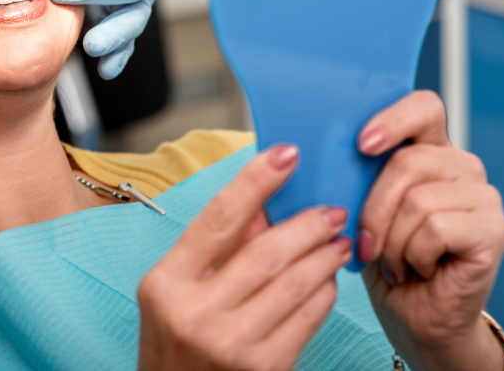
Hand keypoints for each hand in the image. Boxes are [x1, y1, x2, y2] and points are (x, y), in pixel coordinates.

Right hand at [137, 146, 351, 370]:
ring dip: (324, 255)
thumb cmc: (175, 343)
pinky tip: (328, 278)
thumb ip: (216, 246)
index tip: (286, 154)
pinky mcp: (264, 368)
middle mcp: (196, 313)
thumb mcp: (176, 289)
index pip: (218, 218)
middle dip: (307, 224)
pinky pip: (307, 317)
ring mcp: (231, 343)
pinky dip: (324, 291)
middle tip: (330, 210)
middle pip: (266, 251)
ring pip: (294, 283)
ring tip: (337, 240)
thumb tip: (263, 202)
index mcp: (166, 282)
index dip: (255, 181)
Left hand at [357, 91, 503, 370]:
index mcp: (429, 151)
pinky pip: (436, 228)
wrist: (413, 316)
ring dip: (392, 240)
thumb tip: (321, 154)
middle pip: (407, 161)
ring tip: (396, 260)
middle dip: (373, 208)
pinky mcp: (493, 231)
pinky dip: (413, 255)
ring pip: (418, 200)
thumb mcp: (359, 209)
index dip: (393, 119)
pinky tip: (418, 268)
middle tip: (367, 242)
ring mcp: (483, 197)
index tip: (363, 144)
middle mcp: (462, 167)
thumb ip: (356, 175)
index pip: (423, 107)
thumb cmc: (383, 260)